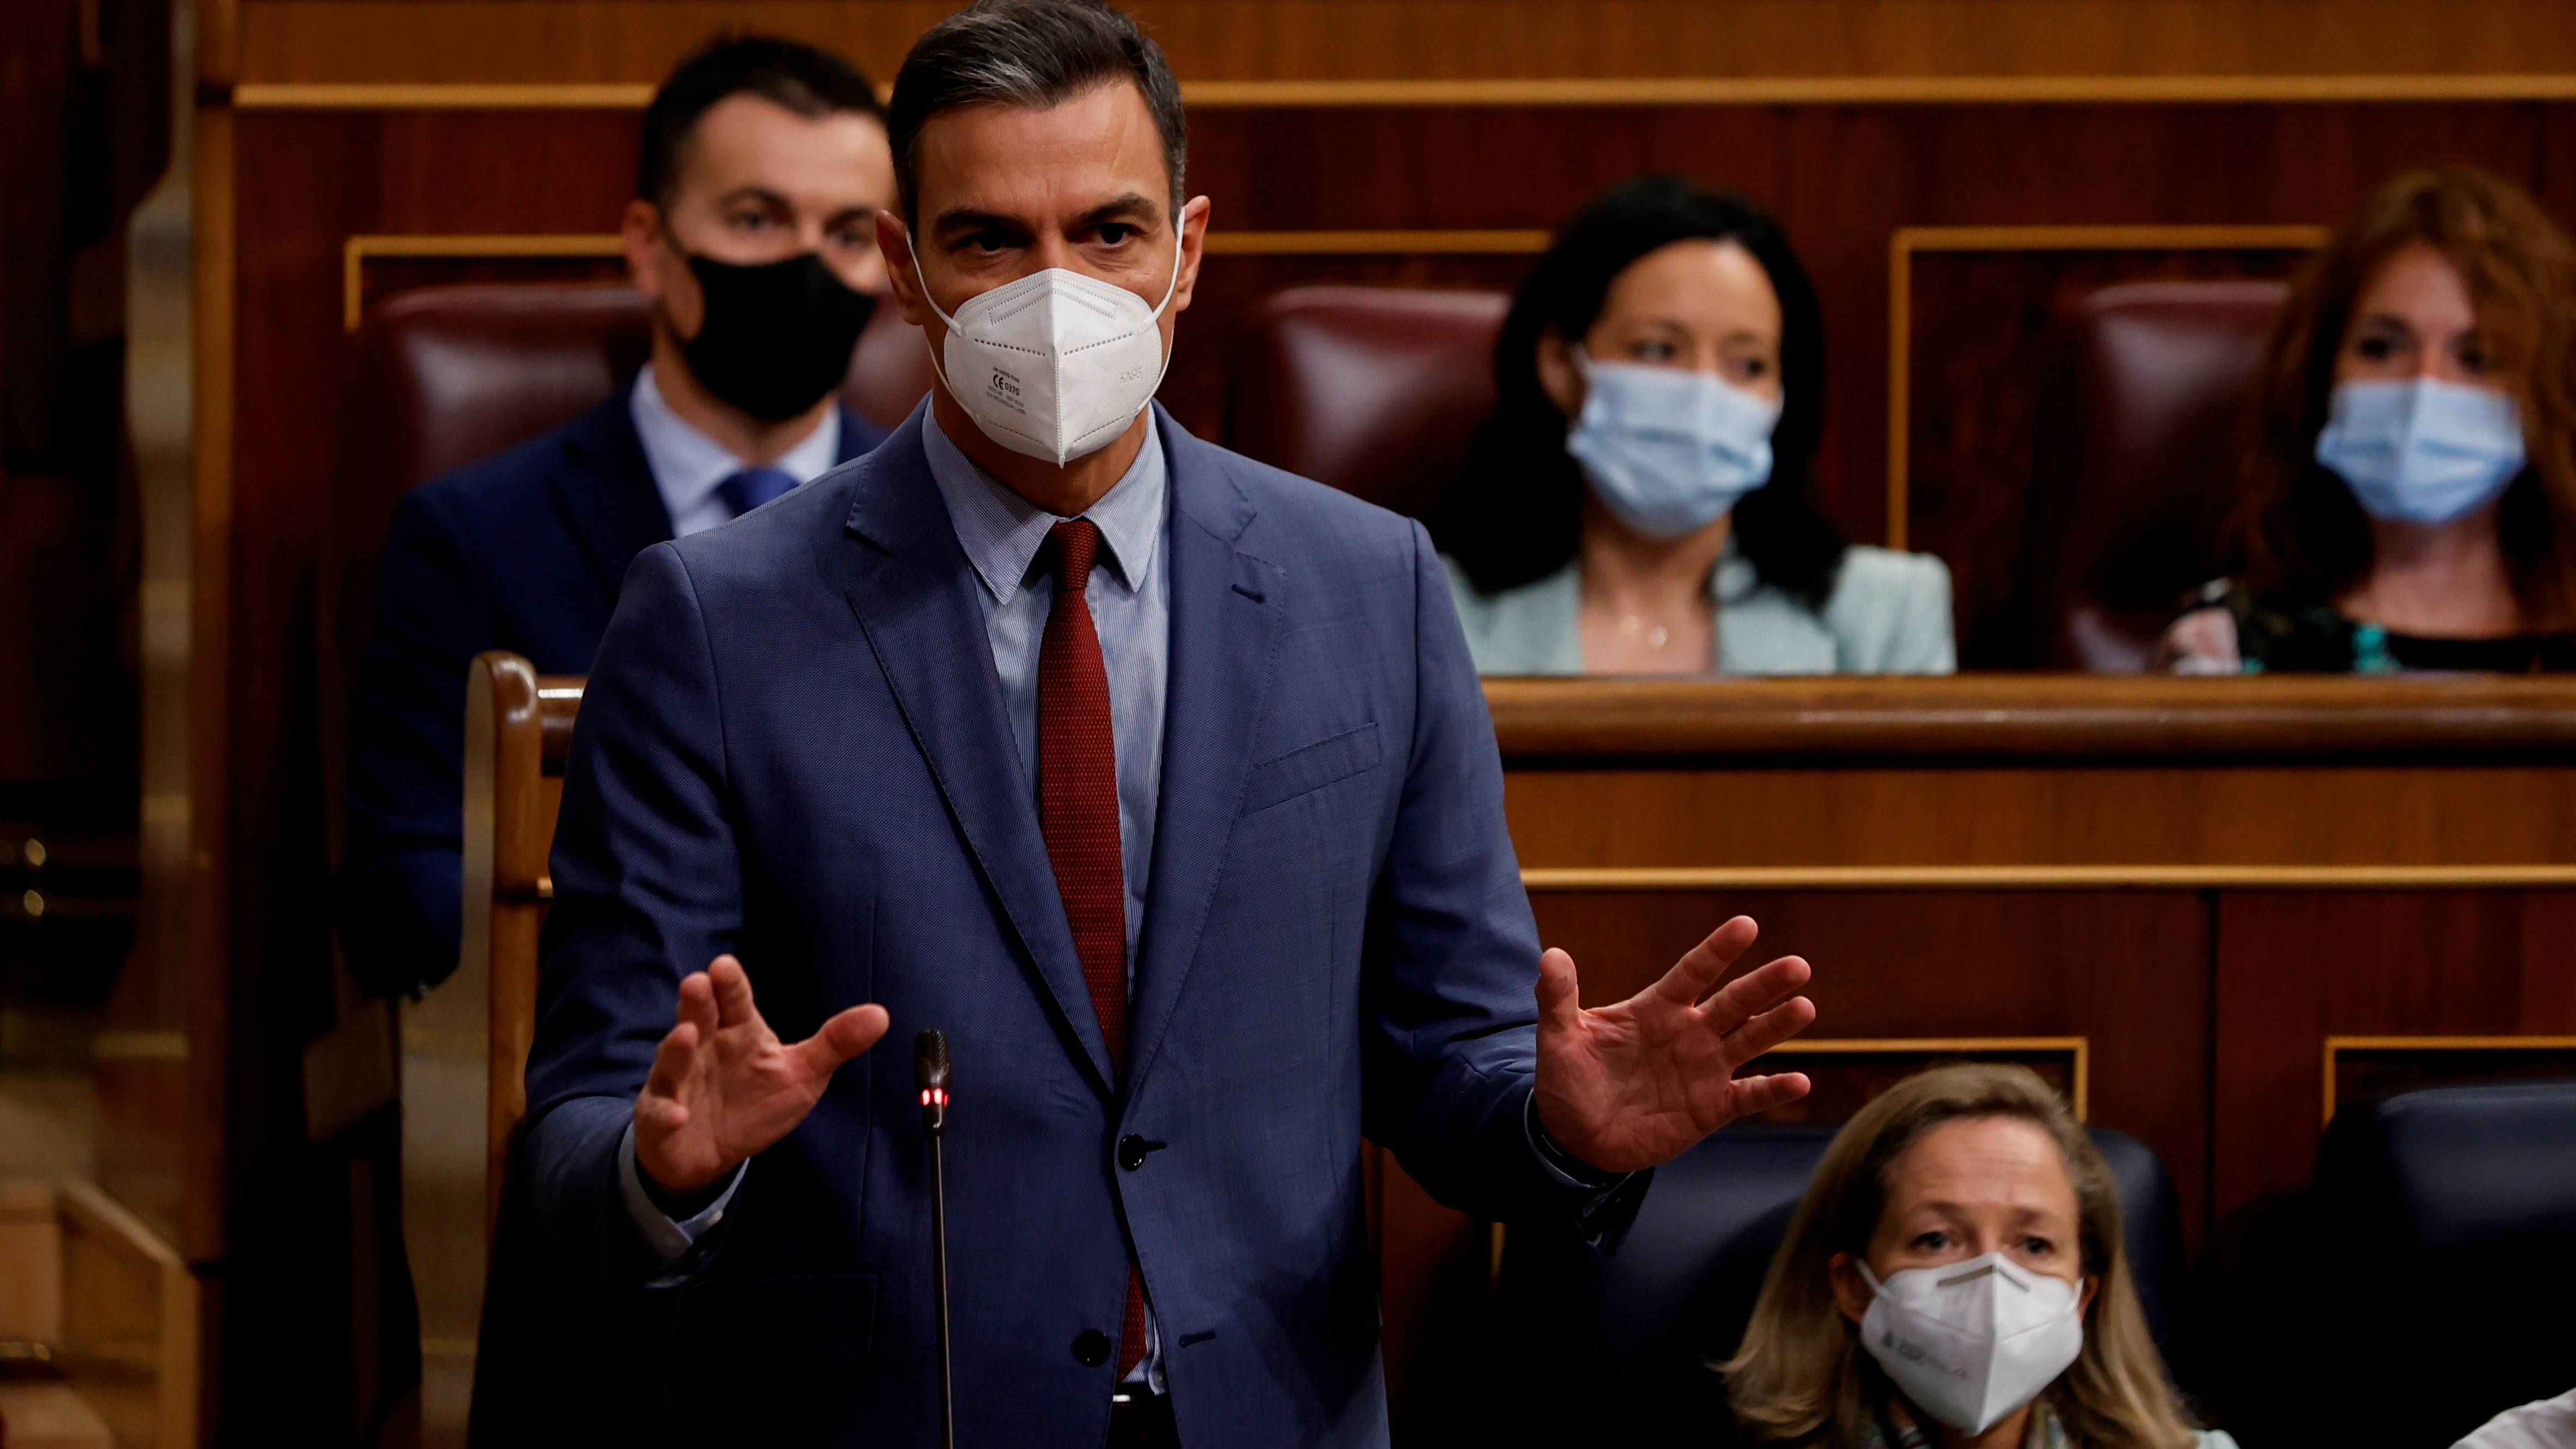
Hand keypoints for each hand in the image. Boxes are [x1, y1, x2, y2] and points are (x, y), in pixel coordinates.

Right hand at [633, 954, 889, 1195]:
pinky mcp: (662, 1115)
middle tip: (698, 982)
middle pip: (698, 1018)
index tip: (725, 966)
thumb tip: (881, 1015)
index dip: (731, 985)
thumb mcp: (802, 1074)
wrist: (713, 1150)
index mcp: (738, 1031)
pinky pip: (660, 1113)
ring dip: (676, 1049)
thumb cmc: (756, 1101)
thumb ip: (835, 1044)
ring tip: (685, 1035)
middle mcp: (703, 1047)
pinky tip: (677, 1114)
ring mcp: (678, 1080)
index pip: (734, 1001)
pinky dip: (666, 1113)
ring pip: (673, 1061)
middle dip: (696, 1001)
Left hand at [1532, 916, 1815, 1173]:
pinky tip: (1799, 1082)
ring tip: (1804, 1007)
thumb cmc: (1570, 1079)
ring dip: (1777, 1025)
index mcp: (1657, 1008)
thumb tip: (1551, 955)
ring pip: (1750, 1041)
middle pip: (1734, 1002)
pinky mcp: (1711, 1107)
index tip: (1746, 925)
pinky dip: (1773, 1090)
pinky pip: (1748, 1096)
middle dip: (1765, 984)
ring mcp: (1705, 1069)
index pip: (1694, 972)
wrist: (1575, 1136)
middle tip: (1798, 966)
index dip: (1719, 950)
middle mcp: (1689, 1033)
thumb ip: (1559, 997)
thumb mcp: (1559, 1037)